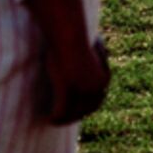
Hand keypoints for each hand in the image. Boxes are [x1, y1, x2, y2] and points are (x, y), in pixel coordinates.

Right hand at [23, 0, 109, 125]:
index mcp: (104, 77)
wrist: (70, 32)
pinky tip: (48, 119)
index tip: (75, 110)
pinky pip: (61, 112)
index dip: (86, 107)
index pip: (97, 100)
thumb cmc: (76, 37)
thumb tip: (93, 49)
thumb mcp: (87, 49)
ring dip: (63, 119)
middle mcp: (97, 86)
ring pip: (73, 113)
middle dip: (74, 115)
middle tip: (61, 116)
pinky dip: (55, 118)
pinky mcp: (69, 91)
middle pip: (87, 110)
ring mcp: (84, 90)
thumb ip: (90, 56)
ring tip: (53, 120)